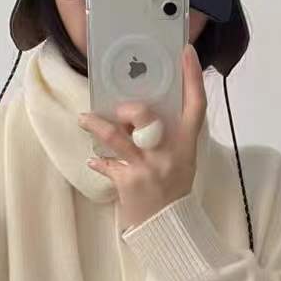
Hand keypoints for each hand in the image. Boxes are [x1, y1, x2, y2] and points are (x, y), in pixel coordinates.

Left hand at [77, 44, 206, 230]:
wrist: (168, 227)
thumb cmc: (172, 189)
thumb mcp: (180, 159)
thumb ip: (168, 136)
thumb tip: (140, 113)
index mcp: (186, 144)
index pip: (196, 105)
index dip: (193, 77)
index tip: (186, 52)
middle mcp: (169, 153)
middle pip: (148, 118)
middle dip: (130, 109)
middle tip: (120, 109)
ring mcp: (148, 167)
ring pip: (116, 138)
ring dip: (96, 126)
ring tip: (83, 119)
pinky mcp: (129, 182)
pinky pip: (107, 164)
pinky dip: (98, 162)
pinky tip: (93, 161)